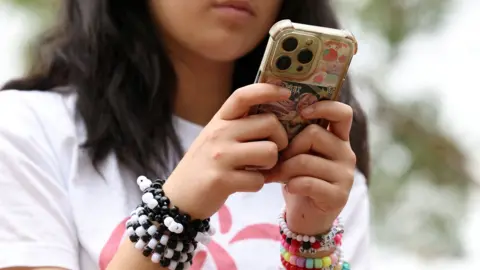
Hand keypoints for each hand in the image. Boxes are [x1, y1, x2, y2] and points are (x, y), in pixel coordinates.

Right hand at [163, 84, 289, 218]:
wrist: (178, 197)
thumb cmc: (204, 166)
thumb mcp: (217, 138)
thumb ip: (240, 127)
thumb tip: (275, 119)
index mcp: (219, 120)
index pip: (243, 96)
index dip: (267, 90)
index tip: (285, 93)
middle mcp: (219, 134)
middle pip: (269, 123)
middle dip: (280, 139)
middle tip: (272, 151)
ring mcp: (220, 156)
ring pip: (269, 152)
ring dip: (270, 165)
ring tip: (257, 169)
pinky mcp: (222, 180)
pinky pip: (259, 180)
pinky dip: (258, 184)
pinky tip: (245, 184)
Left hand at [266, 101, 355, 234]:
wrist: (306, 216)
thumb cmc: (299, 178)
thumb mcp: (297, 153)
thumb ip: (295, 136)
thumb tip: (270, 117)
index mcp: (338, 138)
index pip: (342, 113)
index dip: (324, 106)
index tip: (303, 112)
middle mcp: (346, 153)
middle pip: (314, 134)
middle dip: (289, 147)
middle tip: (276, 159)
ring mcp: (345, 175)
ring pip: (305, 160)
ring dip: (284, 168)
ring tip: (275, 175)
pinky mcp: (338, 195)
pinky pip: (307, 182)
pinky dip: (292, 185)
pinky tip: (288, 188)